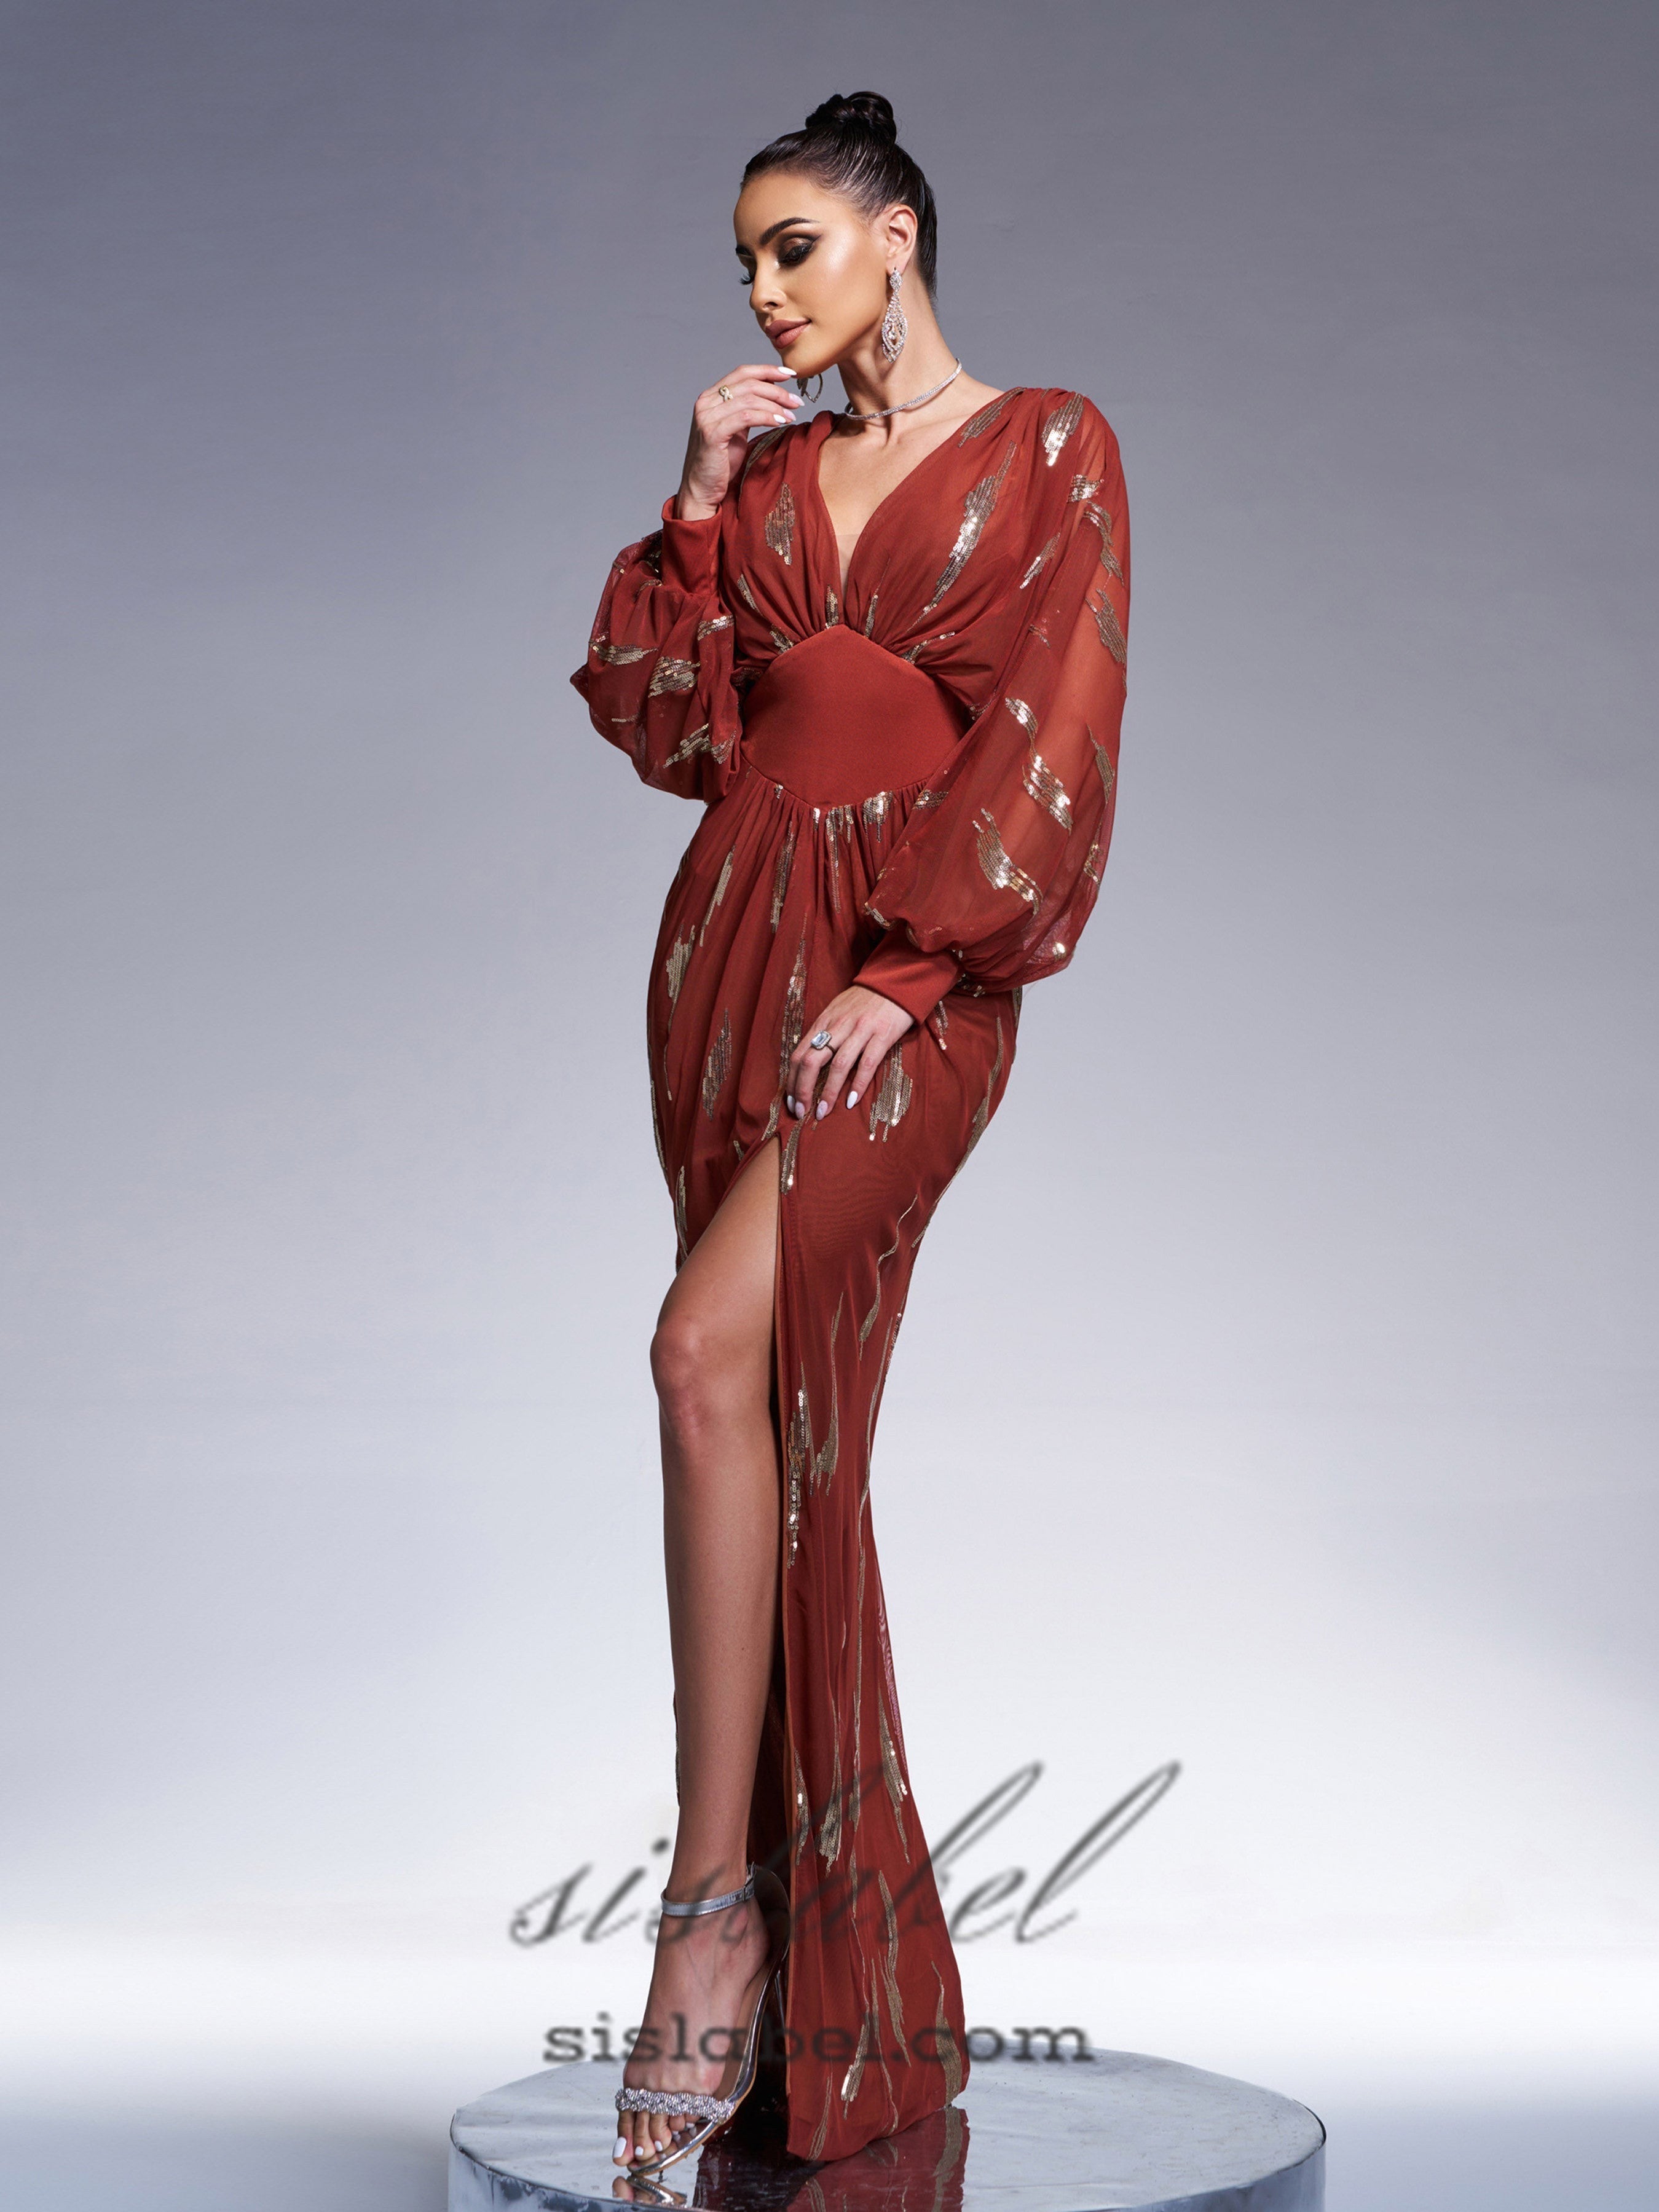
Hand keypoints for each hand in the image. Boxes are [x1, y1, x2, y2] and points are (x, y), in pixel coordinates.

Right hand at [675, 366, 803, 520]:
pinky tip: (780, 422)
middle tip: (796, 402)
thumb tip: (771, 392)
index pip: (742, 372)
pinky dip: (766, 417)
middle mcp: (706, 402)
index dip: (768, 370)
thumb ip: (747, 410)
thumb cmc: (720, 462)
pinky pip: (746, 417)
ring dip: (775, 405)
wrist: (702, 489)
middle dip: (777, 391)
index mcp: (710, 397)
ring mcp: (707, 417)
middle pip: (748, 384)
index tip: (791, 375)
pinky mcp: (712, 433)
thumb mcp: (736, 430)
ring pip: (749, 399)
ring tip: (791, 416)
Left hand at [787, 987, 914, 1120]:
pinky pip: (867, 1063)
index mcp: (824, 1021)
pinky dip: (858, 1084)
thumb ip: (823, 1032)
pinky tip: (850, 1101)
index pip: (799, 1054)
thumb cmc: (864, 1000)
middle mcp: (838, 1026)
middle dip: (803, 1089)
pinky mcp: (882, 1035)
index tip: (791, 1101)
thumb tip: (808, 1058)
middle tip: (801, 1111)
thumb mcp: (837, 1010)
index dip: (792, 1080)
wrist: (895, 983)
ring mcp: (860, 1030)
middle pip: (812, 1061)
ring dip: (828, 1092)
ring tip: (823, 1112)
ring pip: (838, 1065)